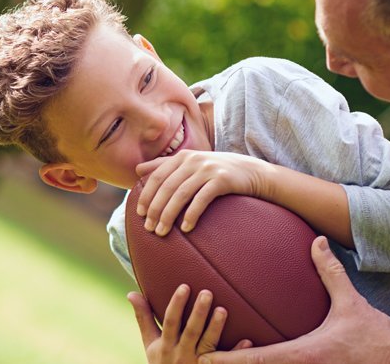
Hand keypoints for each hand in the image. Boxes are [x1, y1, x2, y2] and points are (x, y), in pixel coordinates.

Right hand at [129, 284, 252, 363]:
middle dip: (198, 313)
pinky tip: (247, 340)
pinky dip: (236, 352)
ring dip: (215, 328)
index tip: (185, 286)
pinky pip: (225, 363)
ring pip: (208, 345)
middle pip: (191, 332)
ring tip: (223, 310)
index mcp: (165, 345)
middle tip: (207, 292)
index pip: (170, 322)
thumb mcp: (150, 344)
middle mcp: (181, 354)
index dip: (176, 304)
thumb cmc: (161, 362)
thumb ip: (143, 318)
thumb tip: (131, 293)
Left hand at [135, 150, 271, 235]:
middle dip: (155, 209)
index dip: (146, 195)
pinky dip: (191, 214)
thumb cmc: (217, 171)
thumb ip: (164, 165)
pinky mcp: (222, 179)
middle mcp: (193, 160)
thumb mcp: (190, 163)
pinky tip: (186, 229)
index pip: (157, 177)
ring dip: (169, 215)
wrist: (252, 172)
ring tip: (162, 232)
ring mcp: (208, 169)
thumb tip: (137, 170)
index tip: (140, 213)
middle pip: (167, 187)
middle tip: (149, 228)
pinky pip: (202, 199)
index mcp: (182, 156)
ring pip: (181, 194)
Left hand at [197, 237, 389, 363]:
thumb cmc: (377, 338)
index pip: (257, 359)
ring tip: (217, 362)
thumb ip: (330, 271)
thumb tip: (316, 241)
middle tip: (198, 360)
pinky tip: (253, 362)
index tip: (204, 356)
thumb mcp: (351, 301)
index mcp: (303, 354)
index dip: (228, 358)